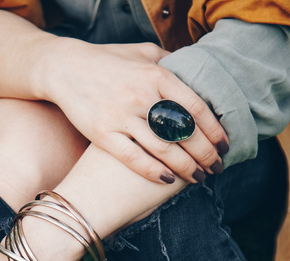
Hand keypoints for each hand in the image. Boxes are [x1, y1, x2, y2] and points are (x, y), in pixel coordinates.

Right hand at [38, 41, 228, 183]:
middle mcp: (142, 96)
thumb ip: (170, 61)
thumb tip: (197, 73)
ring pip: (163, 149)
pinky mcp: (102, 133)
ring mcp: (121, 116)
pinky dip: (153, 171)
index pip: (196, 108)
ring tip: (198, 177)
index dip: (215, 131)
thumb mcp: (142, 52)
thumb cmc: (108, 61)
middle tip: (217, 167)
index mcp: (157, 75)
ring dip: (186, 167)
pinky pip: (133, 158)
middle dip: (206, 154)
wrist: (64, 67)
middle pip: (184, 132)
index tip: (225, 145)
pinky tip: (169, 179)